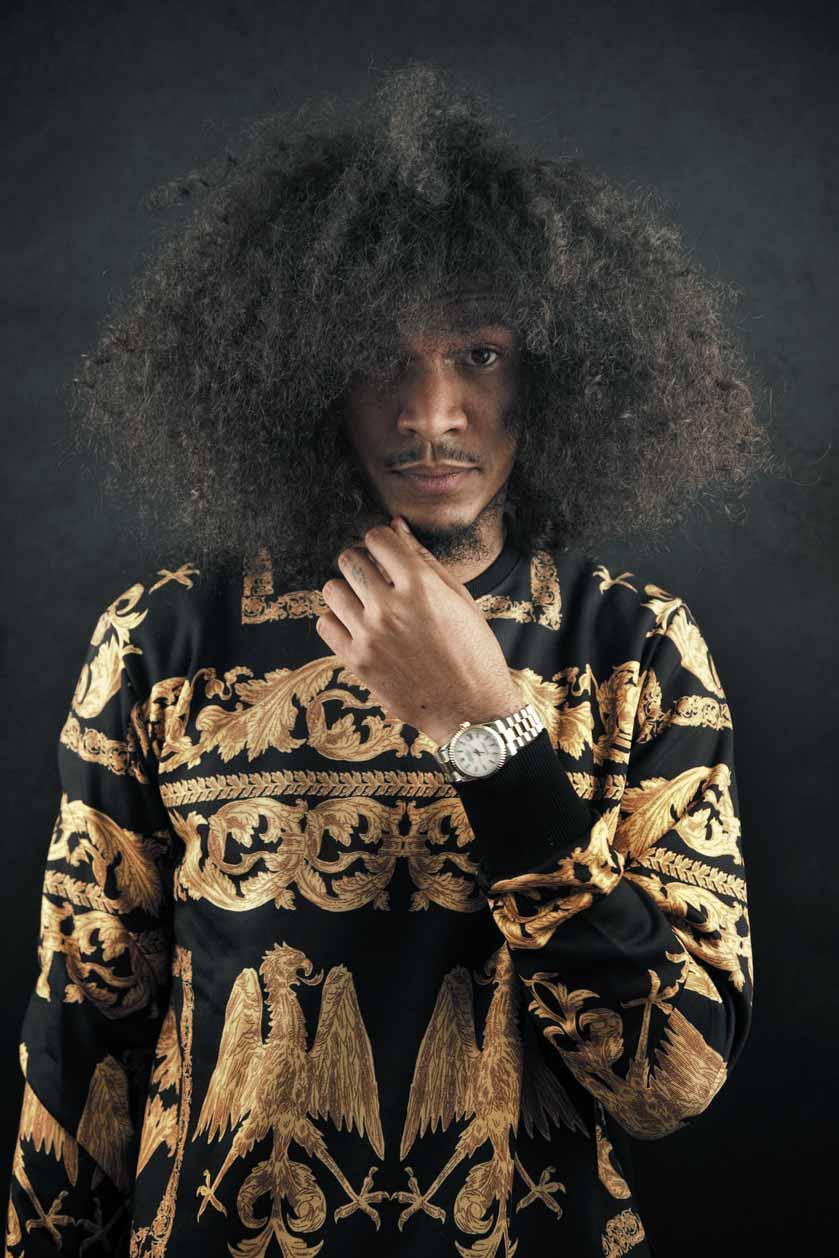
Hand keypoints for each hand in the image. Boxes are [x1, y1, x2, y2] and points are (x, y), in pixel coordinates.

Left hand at [315, 518, 520, 744]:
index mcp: (421, 585)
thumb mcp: (458, 599)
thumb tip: (394, 525)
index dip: (381, 541)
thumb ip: (423, 559)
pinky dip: (337, 619)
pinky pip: (325, 623)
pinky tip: (357, 626)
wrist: (470, 710)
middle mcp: (391, 607)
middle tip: (377, 578)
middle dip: (362, 562)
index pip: (377, 537)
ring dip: (347, 591)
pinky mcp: (357, 661)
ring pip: (332, 589)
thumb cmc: (473, 651)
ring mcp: (370, 635)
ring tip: (367, 604)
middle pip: (349, 559)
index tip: (387, 554)